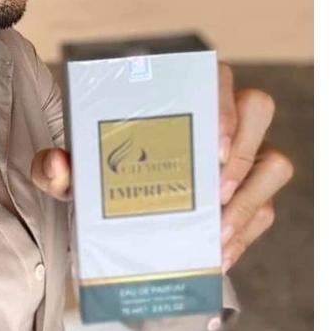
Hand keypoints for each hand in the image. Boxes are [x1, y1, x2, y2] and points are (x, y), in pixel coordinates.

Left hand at [30, 62, 294, 271]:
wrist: (107, 213)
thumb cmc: (94, 177)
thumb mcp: (71, 174)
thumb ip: (54, 168)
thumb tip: (55, 164)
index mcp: (176, 96)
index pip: (217, 76)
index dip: (224, 104)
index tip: (211, 145)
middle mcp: (217, 119)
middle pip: (258, 109)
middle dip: (243, 151)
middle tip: (214, 191)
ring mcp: (240, 157)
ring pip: (275, 162)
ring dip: (252, 198)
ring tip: (216, 231)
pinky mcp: (248, 195)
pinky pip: (265, 210)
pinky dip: (245, 233)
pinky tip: (216, 253)